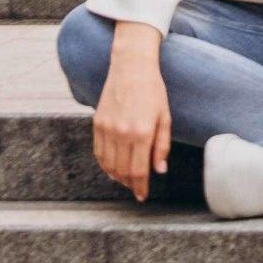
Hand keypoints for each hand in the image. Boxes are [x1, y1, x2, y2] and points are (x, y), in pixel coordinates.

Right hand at [93, 25, 171, 201]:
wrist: (131, 67)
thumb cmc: (152, 90)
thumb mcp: (165, 117)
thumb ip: (162, 146)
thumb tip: (159, 170)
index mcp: (142, 132)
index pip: (138, 171)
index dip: (140, 187)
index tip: (142, 196)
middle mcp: (122, 133)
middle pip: (122, 171)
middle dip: (129, 184)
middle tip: (135, 190)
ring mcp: (107, 128)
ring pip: (108, 164)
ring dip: (116, 177)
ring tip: (125, 180)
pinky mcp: (97, 122)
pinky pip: (98, 152)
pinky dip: (104, 164)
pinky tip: (111, 167)